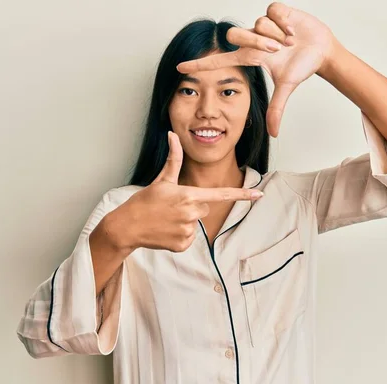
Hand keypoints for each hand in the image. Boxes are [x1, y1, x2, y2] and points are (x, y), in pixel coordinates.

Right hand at [119, 131, 263, 252]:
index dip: (242, 195)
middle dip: (192, 206)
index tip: (259, 195)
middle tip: (172, 206)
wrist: (127, 226)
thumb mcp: (161, 180)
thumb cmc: (145, 201)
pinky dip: (180, 235)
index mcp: (189, 195)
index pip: (221, 194)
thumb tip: (173, 135)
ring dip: (185, 221)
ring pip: (196, 223)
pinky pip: (189, 238)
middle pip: (205, 208)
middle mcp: (191, 213)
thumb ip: (173, 158)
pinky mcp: (182, 245)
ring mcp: (187, 231)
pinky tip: (166, 230)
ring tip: (167, 219)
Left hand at [176, 2, 337, 136]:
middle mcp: (252, 39)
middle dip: (257, 42)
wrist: (321, 50)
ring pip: (258, 24)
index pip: (218, 61)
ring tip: (290, 42)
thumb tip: (273, 134)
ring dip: (276, 34)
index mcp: (250, 57)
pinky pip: (272, 12)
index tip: (180, 67)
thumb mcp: (286, 87)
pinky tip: (292, 29)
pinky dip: (284, 22)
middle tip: (276, 50)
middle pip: (236, 35)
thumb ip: (276, 109)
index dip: (200, 64)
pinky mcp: (275, 10)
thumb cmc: (300, 66)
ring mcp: (262, 24)